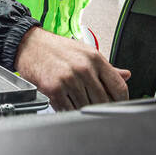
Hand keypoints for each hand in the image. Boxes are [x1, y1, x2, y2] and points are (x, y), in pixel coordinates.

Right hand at [14, 27, 130, 110]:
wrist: (29, 45)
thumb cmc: (56, 49)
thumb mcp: (85, 53)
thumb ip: (107, 68)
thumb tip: (126, 76)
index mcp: (95, 58)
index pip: (119, 87)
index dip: (121, 101)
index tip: (117, 104)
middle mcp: (84, 68)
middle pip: (103, 101)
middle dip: (100, 107)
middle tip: (94, 105)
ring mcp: (69, 79)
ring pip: (85, 107)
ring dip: (82, 108)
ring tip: (76, 101)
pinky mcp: (54, 88)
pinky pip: (67, 109)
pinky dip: (67, 109)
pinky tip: (65, 101)